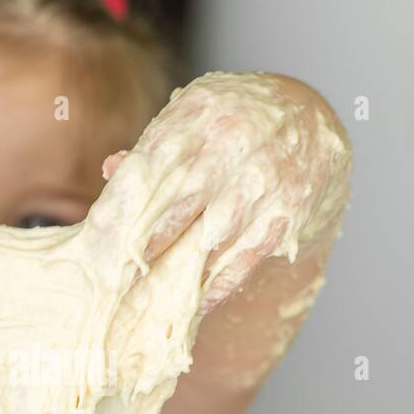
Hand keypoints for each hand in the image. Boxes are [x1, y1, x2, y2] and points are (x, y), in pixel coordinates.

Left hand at [102, 73, 350, 311]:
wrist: (311, 123)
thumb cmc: (234, 123)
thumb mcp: (195, 117)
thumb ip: (154, 146)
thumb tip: (110, 170)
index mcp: (199, 112)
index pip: (151, 164)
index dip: (125, 206)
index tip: (102, 240)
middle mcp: (232, 141)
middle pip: (179, 203)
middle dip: (147, 244)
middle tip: (119, 277)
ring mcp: (263, 178)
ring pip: (212, 235)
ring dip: (180, 270)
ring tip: (150, 297)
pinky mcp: (287, 211)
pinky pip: (246, 256)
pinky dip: (220, 284)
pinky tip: (196, 302)